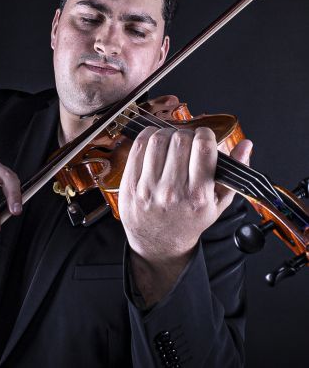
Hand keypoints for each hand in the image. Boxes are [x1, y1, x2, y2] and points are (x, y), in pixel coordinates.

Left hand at [118, 126, 251, 303]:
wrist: (159, 243)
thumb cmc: (189, 221)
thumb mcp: (218, 203)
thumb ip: (234, 173)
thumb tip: (246, 145)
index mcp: (198, 196)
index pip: (203, 147)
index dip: (205, 134)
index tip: (204, 136)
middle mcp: (173, 191)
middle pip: (180, 139)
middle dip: (186, 134)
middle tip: (187, 141)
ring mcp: (148, 187)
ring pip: (158, 139)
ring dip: (166, 133)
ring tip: (171, 141)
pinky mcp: (130, 184)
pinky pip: (138, 147)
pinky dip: (148, 136)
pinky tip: (155, 142)